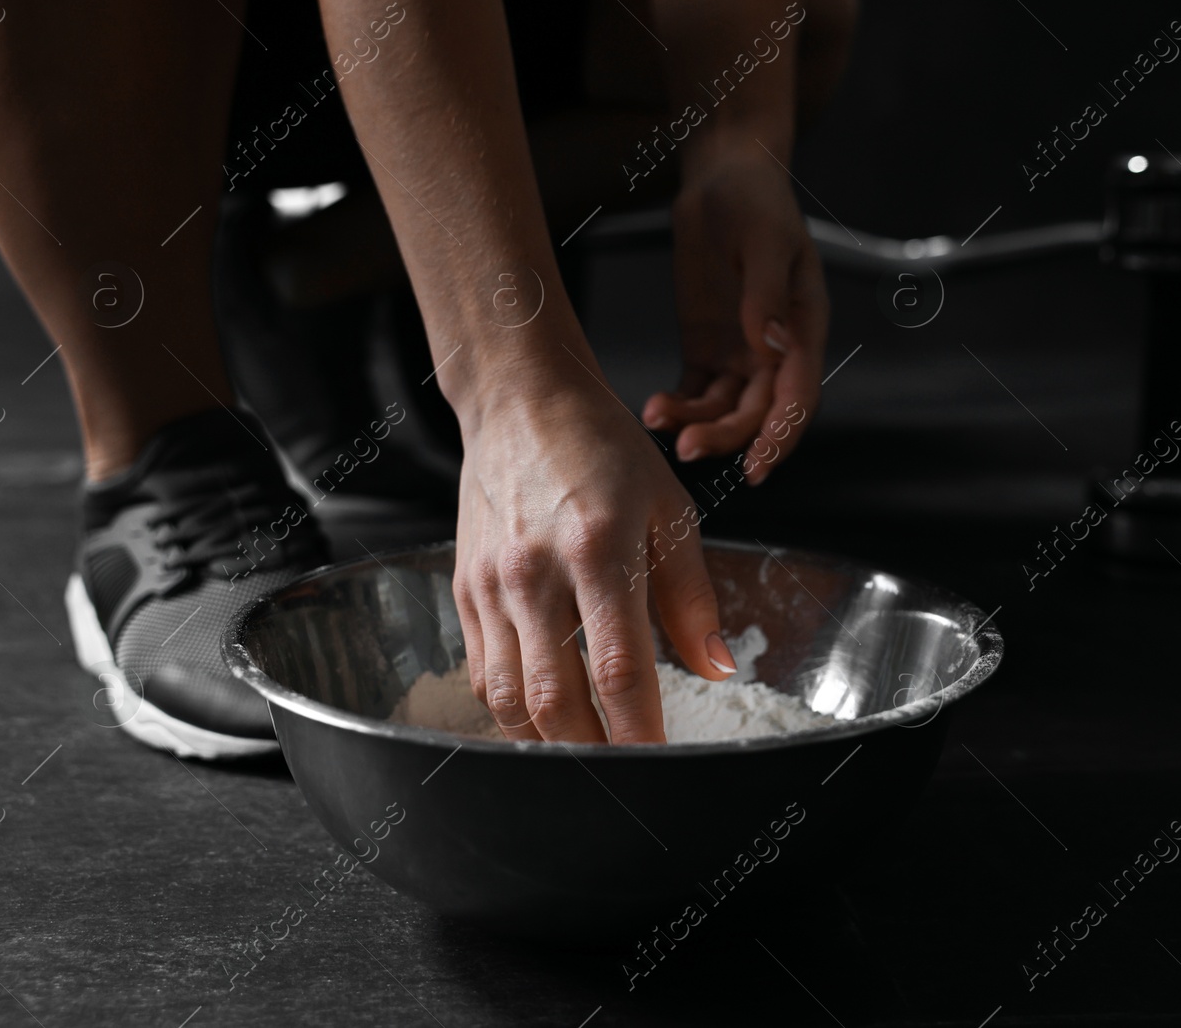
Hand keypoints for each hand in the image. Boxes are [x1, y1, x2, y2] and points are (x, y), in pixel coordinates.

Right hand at [453, 366, 738, 742]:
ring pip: (508, 700)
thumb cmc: (602, 451)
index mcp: (599, 550)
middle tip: (625, 776)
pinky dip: (510, 711)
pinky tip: (542, 721)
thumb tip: (716, 667)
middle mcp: (536, 574)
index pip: (619, 669)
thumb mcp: (669, 511)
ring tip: (584, 759)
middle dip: (593, 754)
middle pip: (557, 700)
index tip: (662, 764)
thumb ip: (692, 597)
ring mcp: (492, 586)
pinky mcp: (464, 591)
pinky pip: (481, 674)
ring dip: (547, 744)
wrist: (520, 403)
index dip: (641, 732)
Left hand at [642, 148, 827, 484]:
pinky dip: (678, 407)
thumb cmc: (757, 202)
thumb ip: (766, 295)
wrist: (723, 180)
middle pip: (757, 413)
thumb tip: (770, 346)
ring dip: (696, 424)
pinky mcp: (705, 349)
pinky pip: (695, 392)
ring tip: (659, 420)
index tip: (758, 467)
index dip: (781, 435)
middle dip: (727, 437)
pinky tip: (654, 410)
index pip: (798, 397)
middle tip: (688, 447)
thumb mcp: (766, 241)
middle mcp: (775, 351)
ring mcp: (739, 354)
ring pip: (723, 410)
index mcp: (804, 329)